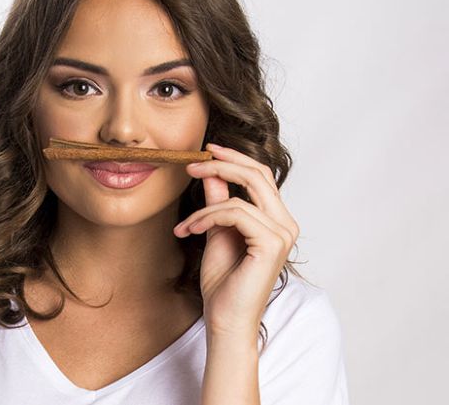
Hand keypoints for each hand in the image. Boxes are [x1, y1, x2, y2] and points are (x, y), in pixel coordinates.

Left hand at [173, 143, 299, 339]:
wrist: (225, 320)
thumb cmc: (223, 283)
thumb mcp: (215, 232)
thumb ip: (217, 202)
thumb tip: (211, 171)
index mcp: (276, 220)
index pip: (260, 176)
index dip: (234, 159)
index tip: (205, 152)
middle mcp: (285, 224)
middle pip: (258, 175)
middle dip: (222, 163)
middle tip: (191, 164)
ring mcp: (282, 234)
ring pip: (242, 196)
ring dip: (205, 207)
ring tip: (186, 225)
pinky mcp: (272, 244)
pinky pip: (236, 213)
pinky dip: (208, 217)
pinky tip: (191, 230)